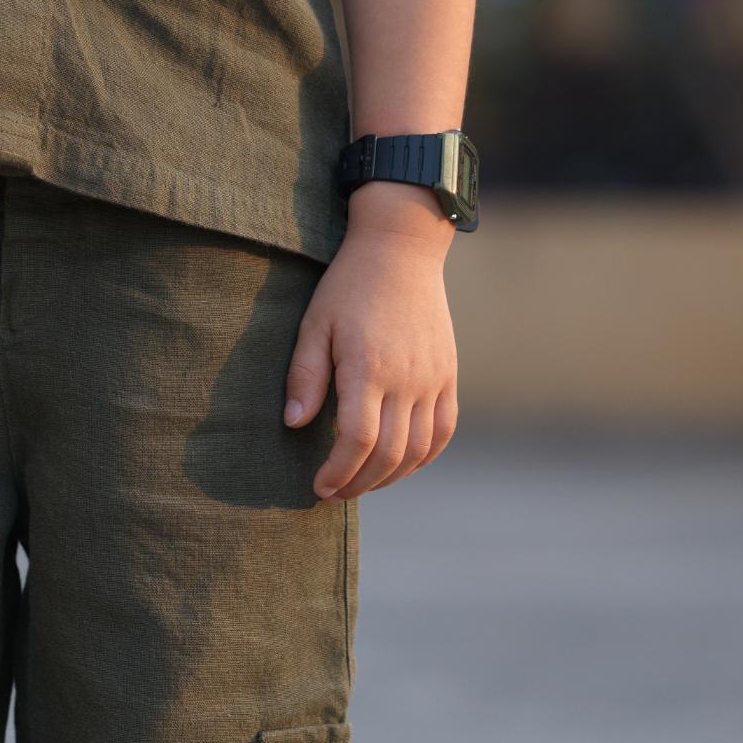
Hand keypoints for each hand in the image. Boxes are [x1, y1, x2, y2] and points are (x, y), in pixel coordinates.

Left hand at [285, 192, 458, 500]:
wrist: (401, 250)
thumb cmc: (349, 286)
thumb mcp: (315, 324)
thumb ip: (305, 376)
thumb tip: (294, 424)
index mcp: (369, 368)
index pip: (357, 441)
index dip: (338, 472)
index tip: (319, 486)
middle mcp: (406, 379)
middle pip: (388, 454)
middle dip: (359, 483)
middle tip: (334, 492)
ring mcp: (432, 379)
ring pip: (418, 450)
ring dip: (389, 476)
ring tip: (362, 482)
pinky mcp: (447, 375)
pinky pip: (443, 430)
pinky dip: (424, 456)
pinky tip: (402, 464)